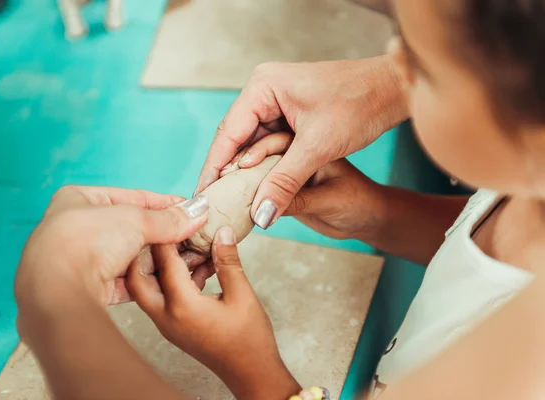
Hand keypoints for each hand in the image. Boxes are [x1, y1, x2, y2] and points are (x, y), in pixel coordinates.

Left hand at [14, 186, 212, 399]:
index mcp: (78, 199)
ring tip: (183, 259)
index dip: (163, 204)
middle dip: (160, 235)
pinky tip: (165, 280)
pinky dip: (142, 280)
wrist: (58, 291)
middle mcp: (74, 228)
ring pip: (126, 257)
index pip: (130, 198)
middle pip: (129, 229)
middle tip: (189, 236)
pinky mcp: (85, 289)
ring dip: (153, 259)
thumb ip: (168, 219)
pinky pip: (121, 282)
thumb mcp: (136, 220)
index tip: (189, 210)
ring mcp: (78, 260)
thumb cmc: (86, 241)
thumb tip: (198, 211)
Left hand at [128, 226, 299, 399]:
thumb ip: (228, 261)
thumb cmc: (249, 340)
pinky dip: (170, 277)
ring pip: (147, 285)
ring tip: (184, 243)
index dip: (170, 232)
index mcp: (182, 306)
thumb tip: (222, 232)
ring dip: (160, 263)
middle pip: (140, 274)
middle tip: (170, 229)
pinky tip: (194, 264)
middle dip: (152, 248)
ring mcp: (165, 323)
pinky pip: (160, 295)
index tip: (177, 212)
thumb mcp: (242, 295)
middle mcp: (165, 316)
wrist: (250, 374)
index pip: (165, 260)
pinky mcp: (171, 325)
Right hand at [195, 57, 405, 229]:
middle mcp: (263, 91)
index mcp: (262, 87)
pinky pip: (268, 143)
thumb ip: (285, 181)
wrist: (393, 89)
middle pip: (236, 140)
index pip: (228, 134)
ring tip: (231, 203)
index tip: (202, 196)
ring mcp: (276, 102)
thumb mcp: (318, 146)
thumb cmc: (359, 103)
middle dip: (228, 173)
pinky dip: (265, 166)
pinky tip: (258, 188)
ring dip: (247, 172)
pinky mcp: (289, 114)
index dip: (214, 168)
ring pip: (252, 144)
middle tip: (214, 205)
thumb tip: (260, 215)